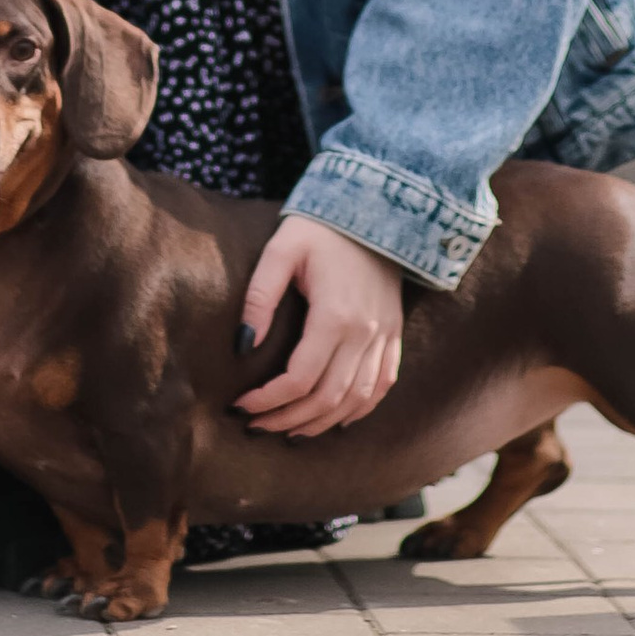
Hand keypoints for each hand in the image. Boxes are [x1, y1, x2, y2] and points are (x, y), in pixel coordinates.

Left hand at [234, 214, 403, 437]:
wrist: (374, 206)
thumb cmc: (320, 228)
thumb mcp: (281, 250)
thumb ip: (260, 298)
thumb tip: (243, 346)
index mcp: (334, 314)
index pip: (299, 379)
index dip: (267, 400)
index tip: (241, 406)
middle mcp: (364, 333)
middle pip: (326, 398)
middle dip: (287, 418)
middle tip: (256, 426)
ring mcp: (384, 336)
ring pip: (355, 400)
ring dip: (320, 422)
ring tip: (288, 429)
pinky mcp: (394, 334)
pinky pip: (382, 386)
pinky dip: (359, 410)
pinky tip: (336, 419)